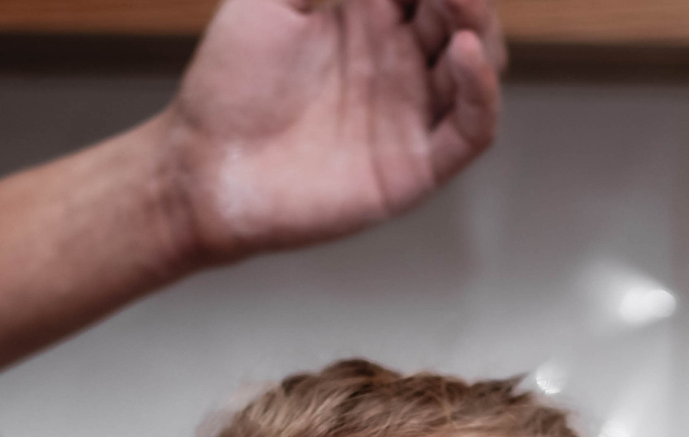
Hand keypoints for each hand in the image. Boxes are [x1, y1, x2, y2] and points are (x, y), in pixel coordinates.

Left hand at [161, 0, 504, 265]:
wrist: (206, 167)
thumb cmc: (227, 85)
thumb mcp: (266, 0)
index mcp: (368, 16)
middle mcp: (397, 61)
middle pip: (460, 15)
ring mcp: (411, 111)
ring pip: (477, 63)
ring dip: (478, 26)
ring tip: (459, 0)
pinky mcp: (417, 166)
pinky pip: (471, 130)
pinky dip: (482, 92)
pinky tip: (467, 53)